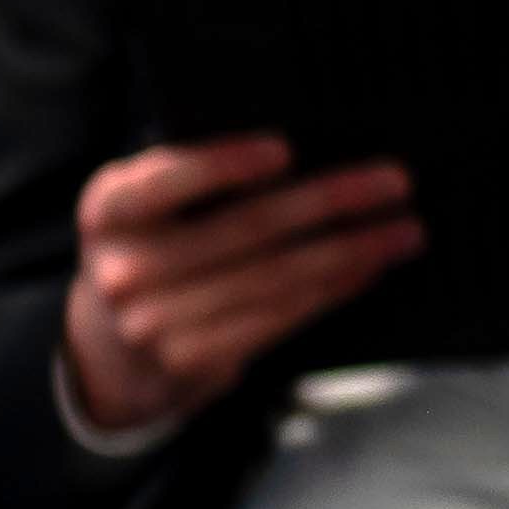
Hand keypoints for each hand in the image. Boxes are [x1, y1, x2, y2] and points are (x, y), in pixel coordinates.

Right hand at [58, 134, 420, 435]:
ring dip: (349, 252)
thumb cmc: (149, 249)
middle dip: (327, 202)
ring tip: (402, 230)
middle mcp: (123, 268)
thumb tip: (304, 152)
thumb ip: (187, 174)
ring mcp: (154, 321)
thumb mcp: (143, 205)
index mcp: (107, 211)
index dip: (223, 164)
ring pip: (273, 278)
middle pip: (242, 229)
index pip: (163, 181)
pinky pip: (277, 318)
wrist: (111, 347)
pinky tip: (365, 268)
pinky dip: (330, 290)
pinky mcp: (192, 359)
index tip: (285, 149)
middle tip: (392, 183)